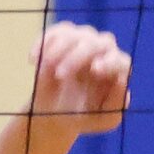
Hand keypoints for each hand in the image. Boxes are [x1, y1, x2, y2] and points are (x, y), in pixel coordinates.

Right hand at [25, 24, 130, 140]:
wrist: (57, 114)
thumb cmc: (84, 116)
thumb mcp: (103, 120)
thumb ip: (116, 104)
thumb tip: (120, 80)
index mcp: (117, 70)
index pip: (120, 61)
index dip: (109, 63)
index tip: (95, 70)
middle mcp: (103, 50)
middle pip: (96, 44)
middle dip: (77, 58)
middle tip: (60, 75)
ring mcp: (83, 39)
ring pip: (74, 35)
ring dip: (57, 50)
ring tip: (43, 69)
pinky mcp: (62, 36)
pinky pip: (55, 33)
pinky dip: (42, 44)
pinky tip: (33, 59)